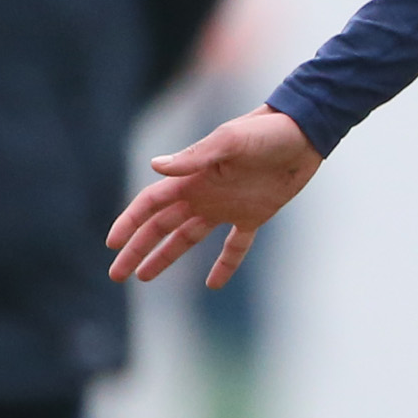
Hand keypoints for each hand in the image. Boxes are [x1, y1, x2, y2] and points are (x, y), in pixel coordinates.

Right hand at [105, 106, 319, 287]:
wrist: (304, 134)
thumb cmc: (265, 132)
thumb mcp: (229, 140)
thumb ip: (195, 156)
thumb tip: (155, 166)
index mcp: (192, 178)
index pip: (150, 205)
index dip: (130, 224)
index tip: (112, 245)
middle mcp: (204, 194)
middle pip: (161, 227)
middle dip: (138, 250)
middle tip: (117, 275)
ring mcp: (227, 206)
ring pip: (188, 238)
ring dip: (166, 257)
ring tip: (144, 278)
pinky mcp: (254, 215)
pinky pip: (235, 246)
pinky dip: (225, 265)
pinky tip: (213, 285)